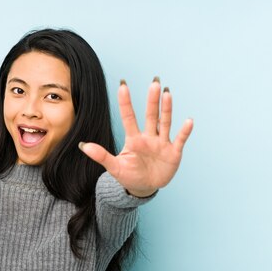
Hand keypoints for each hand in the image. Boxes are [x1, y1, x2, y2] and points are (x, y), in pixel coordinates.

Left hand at [79, 78, 192, 196]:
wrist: (144, 188)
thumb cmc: (129, 176)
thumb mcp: (114, 167)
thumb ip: (101, 156)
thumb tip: (82, 145)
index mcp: (134, 139)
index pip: (129, 117)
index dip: (125, 103)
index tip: (123, 85)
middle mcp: (149, 137)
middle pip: (151, 115)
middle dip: (152, 100)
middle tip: (154, 82)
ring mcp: (162, 143)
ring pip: (165, 123)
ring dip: (167, 109)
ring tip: (167, 93)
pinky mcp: (173, 152)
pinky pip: (179, 140)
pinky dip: (184, 131)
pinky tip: (188, 121)